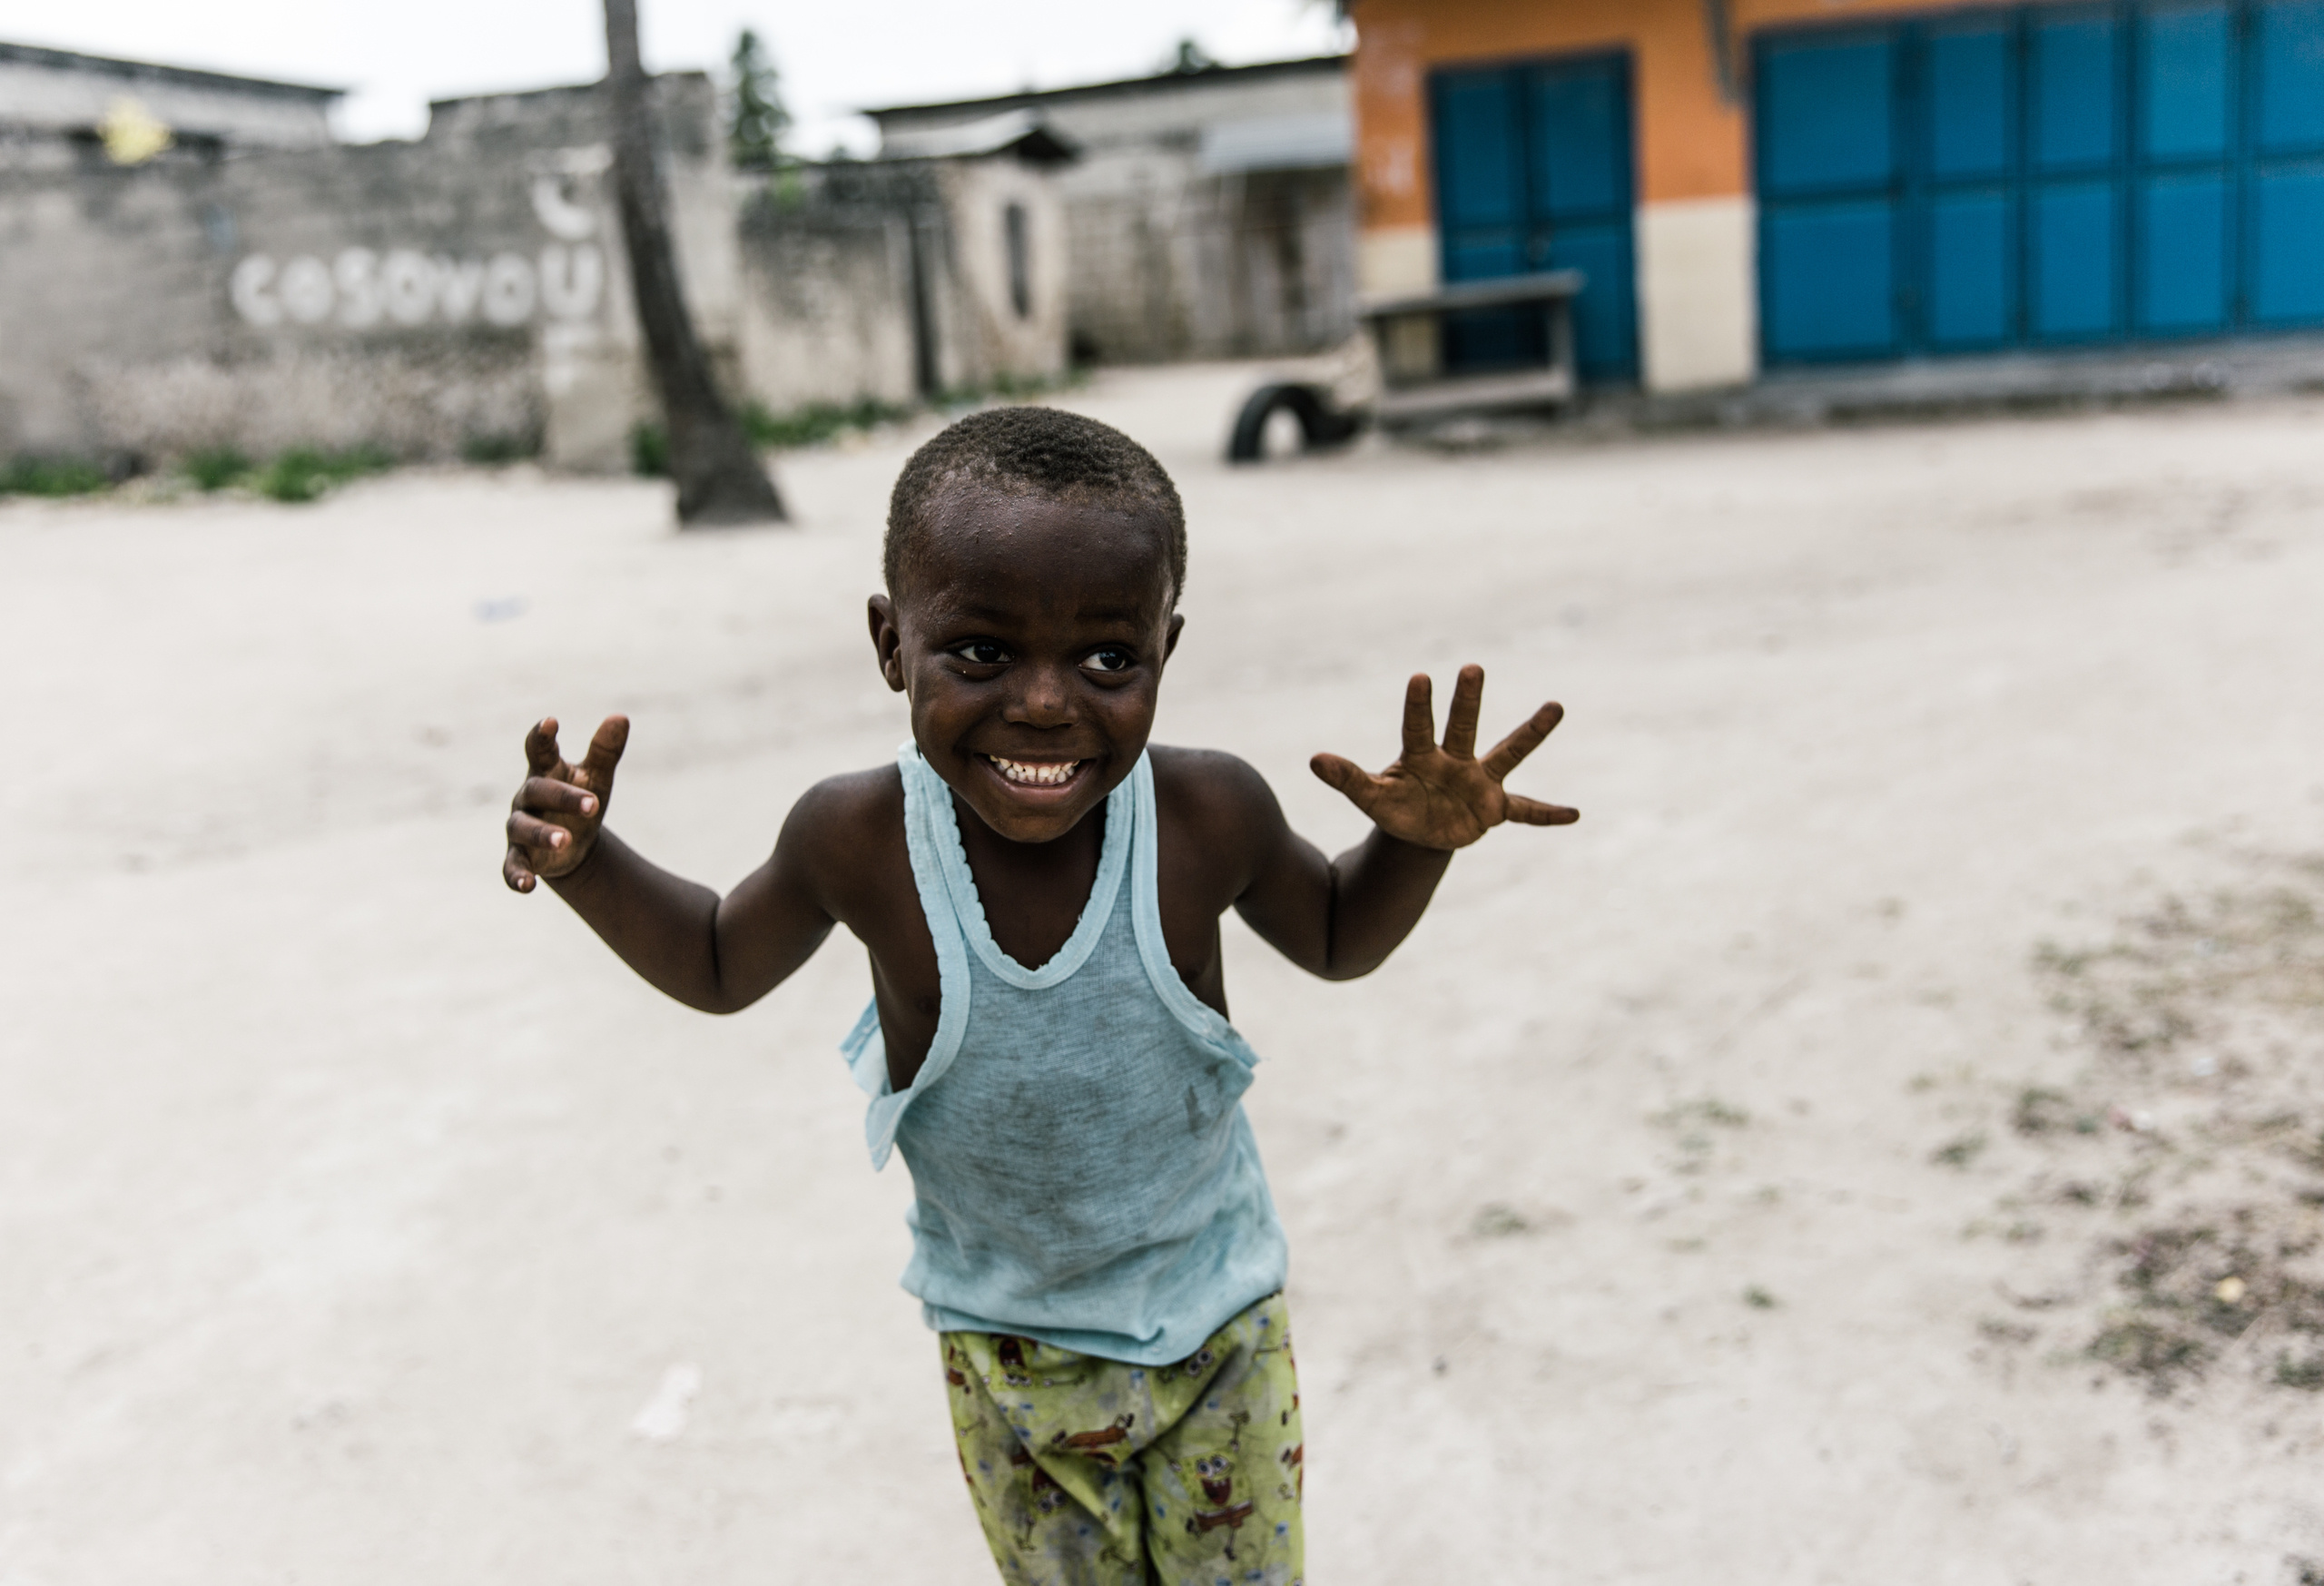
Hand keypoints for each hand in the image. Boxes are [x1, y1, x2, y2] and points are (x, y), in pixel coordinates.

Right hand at [503, 714, 627, 891]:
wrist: (574, 845)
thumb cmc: (580, 802)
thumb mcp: (596, 777)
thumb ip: (605, 750)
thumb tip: (621, 717)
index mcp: (545, 772)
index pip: (538, 750)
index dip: (541, 736)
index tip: (550, 723)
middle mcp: (527, 797)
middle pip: (538, 790)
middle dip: (563, 797)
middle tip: (592, 804)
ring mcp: (520, 827)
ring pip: (523, 827)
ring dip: (542, 834)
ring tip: (566, 840)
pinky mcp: (519, 857)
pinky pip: (512, 866)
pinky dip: (517, 875)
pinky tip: (527, 886)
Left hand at [1310, 666, 1574, 849]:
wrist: (1421, 830)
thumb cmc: (1396, 806)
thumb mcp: (1371, 797)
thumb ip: (1347, 779)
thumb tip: (1314, 759)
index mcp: (1421, 756)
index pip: (1418, 727)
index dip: (1418, 706)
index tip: (1420, 678)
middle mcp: (1454, 760)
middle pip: (1462, 726)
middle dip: (1466, 700)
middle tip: (1471, 667)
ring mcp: (1478, 782)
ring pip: (1507, 752)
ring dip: (1530, 732)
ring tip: (1556, 706)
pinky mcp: (1494, 808)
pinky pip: (1526, 810)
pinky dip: (1548, 814)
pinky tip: (1574, 815)